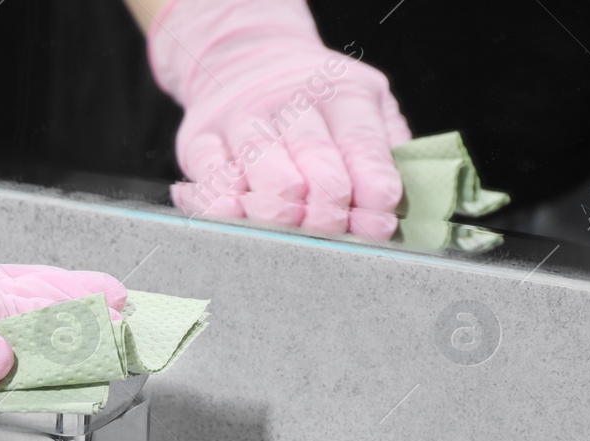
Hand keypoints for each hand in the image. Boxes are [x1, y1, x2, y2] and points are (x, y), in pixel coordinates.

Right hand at [147, 0, 411, 238]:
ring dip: (278, 205)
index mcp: (343, 92)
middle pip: (313, 153)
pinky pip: (209, 172)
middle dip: (327, 203)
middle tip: (331, 230)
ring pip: (260, 161)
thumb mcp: (364, 108)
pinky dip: (220, 199)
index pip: (361, 142)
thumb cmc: (316, 105)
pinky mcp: (200, 139)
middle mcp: (291, 99)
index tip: (378, 223)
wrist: (247, 62)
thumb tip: (390, 208)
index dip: (370, 185)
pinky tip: (235, 214)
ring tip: (291, 227)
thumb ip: (384, 151)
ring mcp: (241, 117)